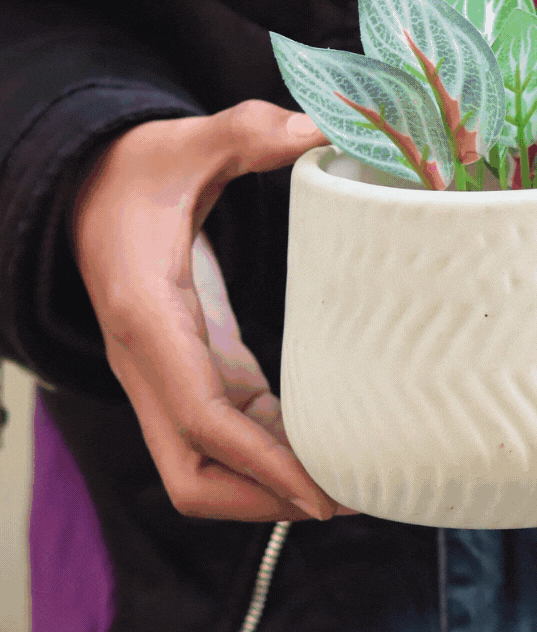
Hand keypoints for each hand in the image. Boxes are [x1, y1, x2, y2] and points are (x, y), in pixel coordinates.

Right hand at [71, 101, 347, 522]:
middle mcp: (147, 366)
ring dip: (269, 489)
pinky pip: (226, 440)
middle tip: (348, 498)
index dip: (261, 465)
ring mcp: (163, 381)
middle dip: (263, 502)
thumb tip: (317, 129)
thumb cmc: (139, 168)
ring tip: (353, 486)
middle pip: (192, 477)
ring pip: (204, 471)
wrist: (89, 186)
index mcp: (148, 319)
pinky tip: (328, 452)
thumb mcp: (188, 140)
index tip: (320, 493)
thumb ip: (248, 132)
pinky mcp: (188, 377)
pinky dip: (271, 456)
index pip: (201, 420)